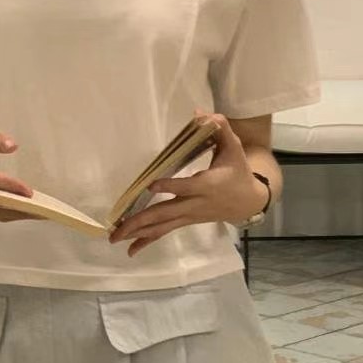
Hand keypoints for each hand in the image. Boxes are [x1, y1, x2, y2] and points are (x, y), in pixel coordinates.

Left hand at [108, 109, 268, 255]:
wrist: (248, 202)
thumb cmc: (238, 172)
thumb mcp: (234, 147)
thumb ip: (220, 129)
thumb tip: (201, 113)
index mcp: (207, 185)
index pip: (186, 187)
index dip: (170, 187)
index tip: (152, 186)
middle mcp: (194, 204)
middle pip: (165, 214)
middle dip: (140, 221)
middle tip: (117, 228)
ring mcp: (188, 216)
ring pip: (161, 226)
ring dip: (137, 233)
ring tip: (115, 238)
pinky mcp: (185, 221)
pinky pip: (164, 231)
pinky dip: (146, 240)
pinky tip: (131, 249)